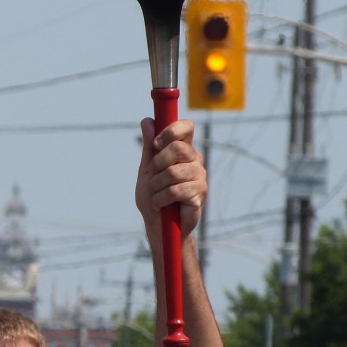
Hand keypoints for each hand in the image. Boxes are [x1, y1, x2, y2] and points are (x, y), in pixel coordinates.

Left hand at [135, 117, 205, 238]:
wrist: (158, 226)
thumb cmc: (153, 197)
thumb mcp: (147, 170)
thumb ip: (149, 147)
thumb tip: (147, 120)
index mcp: (183, 151)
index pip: (186, 128)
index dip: (171, 131)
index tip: (156, 144)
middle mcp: (194, 161)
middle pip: (178, 148)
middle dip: (158, 163)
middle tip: (153, 177)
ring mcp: (199, 177)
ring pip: (174, 171)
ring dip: (157, 185)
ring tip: (156, 195)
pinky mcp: (200, 194)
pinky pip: (176, 190)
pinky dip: (161, 199)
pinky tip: (161, 204)